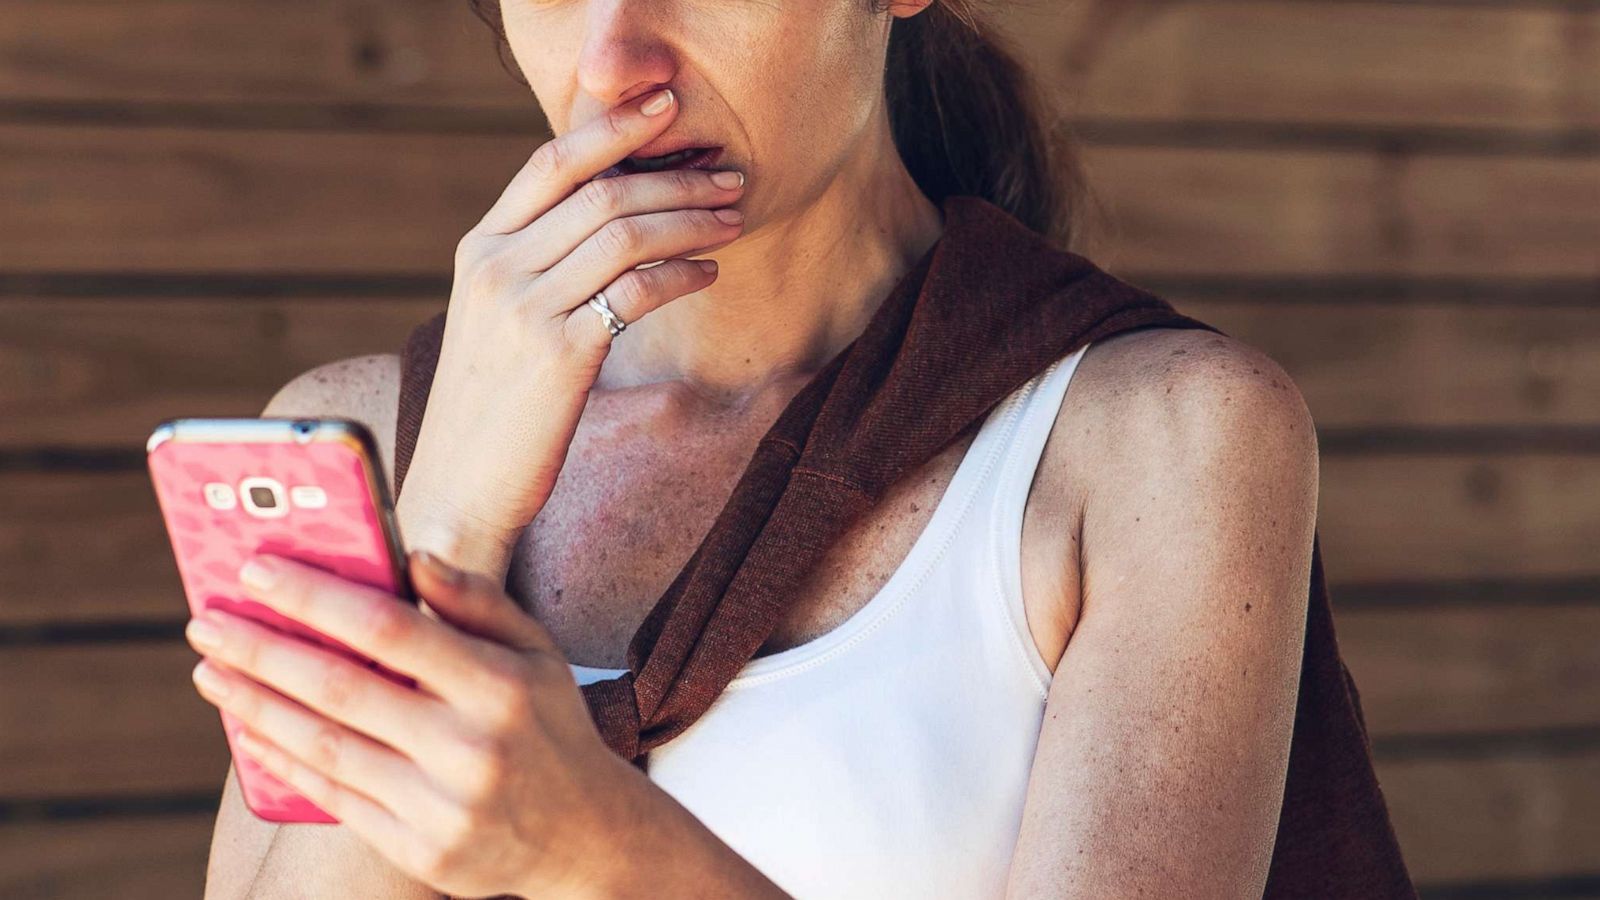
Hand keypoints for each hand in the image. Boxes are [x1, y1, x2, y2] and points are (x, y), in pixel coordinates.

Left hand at [184, 549, 654, 898]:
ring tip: (211, 671)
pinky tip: (249, 730)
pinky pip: (334, 798)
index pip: (390, 629)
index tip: (257, 571)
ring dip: (255, 705)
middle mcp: (470, 746)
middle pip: (340, 688)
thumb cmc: (550, 726)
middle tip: (207, 620)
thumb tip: (412, 555)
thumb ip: (477, 601)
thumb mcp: (537, 653)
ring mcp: (442, 805)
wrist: (586, 837)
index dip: (317, 598)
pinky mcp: (419, 850)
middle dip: (262, 649)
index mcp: (500, 685)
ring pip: (325, 746)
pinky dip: (283, 761)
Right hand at [399, 86, 747, 573]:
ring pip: (625, 232)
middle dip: (677, 176)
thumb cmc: (493, 409)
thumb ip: (536, 266)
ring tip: (733, 219)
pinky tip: (708, 275)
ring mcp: (526, 308)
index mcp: (479, 250)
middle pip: (601, 192)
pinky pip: (638, 290)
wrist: (460, 488)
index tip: (668, 108)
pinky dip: (682, 273)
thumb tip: (610, 222)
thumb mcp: (496, 322)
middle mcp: (497, 267)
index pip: (550, 162)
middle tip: (731, 175)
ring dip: (691, 219)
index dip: (613, 127)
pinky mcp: (561, 352)